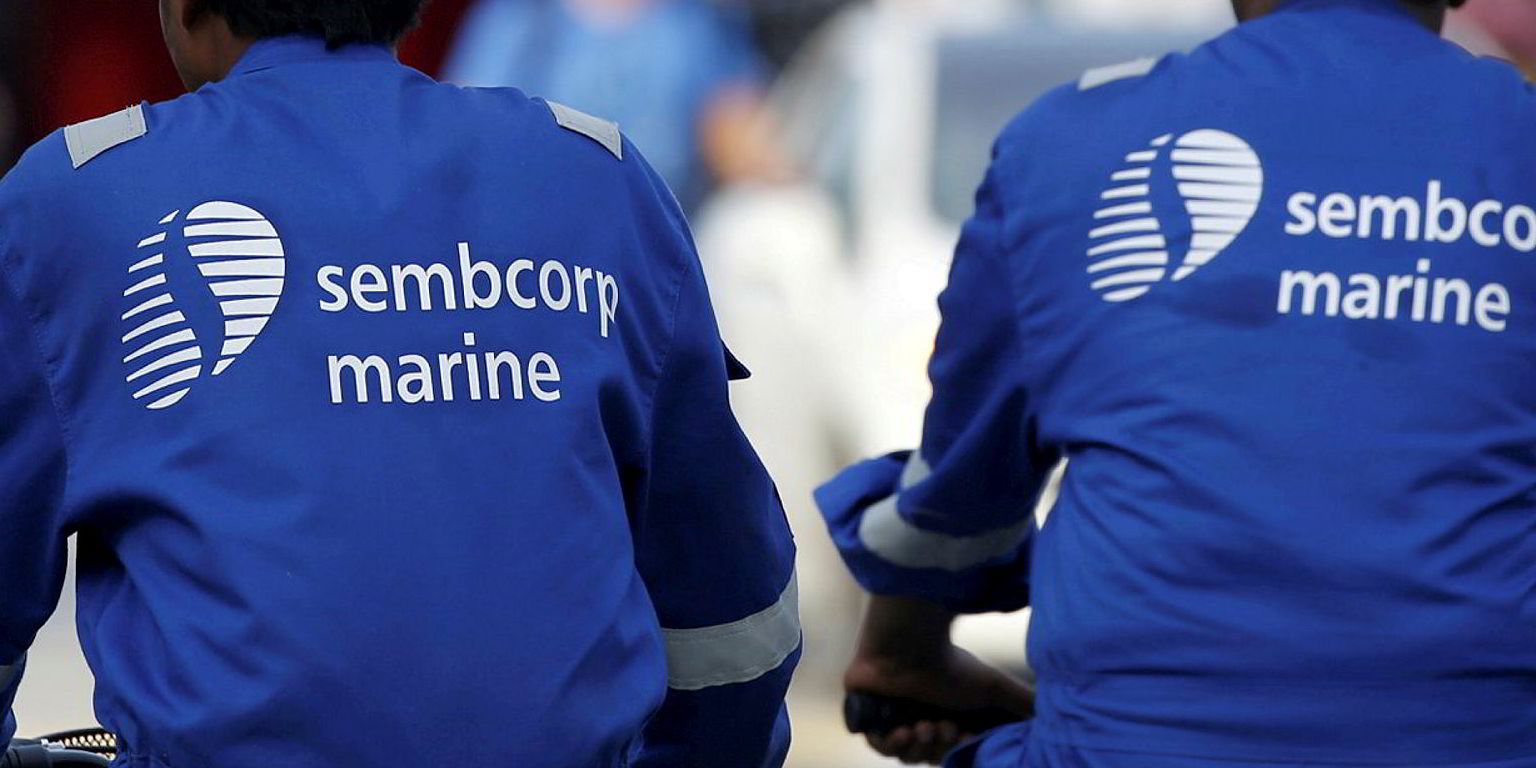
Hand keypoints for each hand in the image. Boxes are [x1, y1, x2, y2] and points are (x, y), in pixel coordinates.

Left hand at [844, 643, 1033, 764]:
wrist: (909, 646)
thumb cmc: (950, 664)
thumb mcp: (993, 687)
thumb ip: (1021, 702)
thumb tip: (1047, 716)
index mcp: (944, 714)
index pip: (951, 750)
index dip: (958, 750)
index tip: (965, 737)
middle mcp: (918, 717)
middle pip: (930, 756)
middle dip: (940, 746)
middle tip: (944, 725)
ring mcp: (891, 717)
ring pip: (905, 755)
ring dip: (917, 746)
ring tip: (923, 725)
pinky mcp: (868, 716)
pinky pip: (878, 746)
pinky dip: (891, 743)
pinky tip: (902, 730)